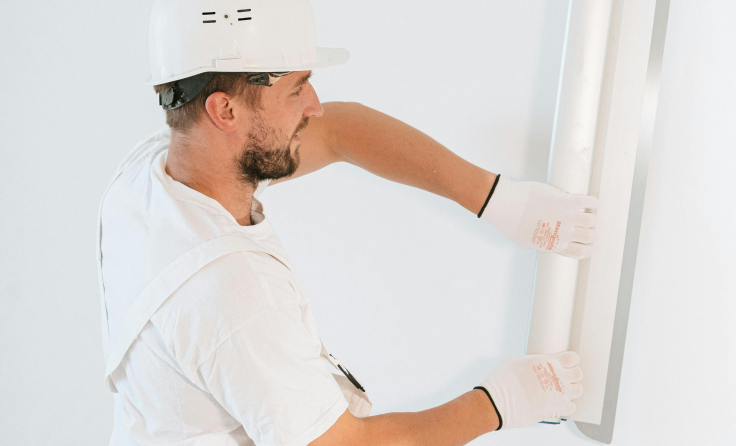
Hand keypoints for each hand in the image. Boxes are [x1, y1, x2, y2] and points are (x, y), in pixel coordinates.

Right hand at [475, 351, 582, 429]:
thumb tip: (528, 364)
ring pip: (579, 390)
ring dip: (570, 391)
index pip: (572, 358)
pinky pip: (571, 407)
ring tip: (559, 393)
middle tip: (562, 379)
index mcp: (548, 361)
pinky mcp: (559, 409)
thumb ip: (528, 361)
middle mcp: (558, 376)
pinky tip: (555, 405)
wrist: (500, 400)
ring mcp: (561, 393)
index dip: (569, 361)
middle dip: (572, 376)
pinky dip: (565, 407)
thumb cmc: (503, 379)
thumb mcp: (514, 360)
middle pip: (578, 373)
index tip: (564, 364)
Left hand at [479, 176, 598, 258]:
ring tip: (587, 213)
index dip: (588, 249)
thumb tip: (538, 244)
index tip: (589, 244)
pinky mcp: (567, 200)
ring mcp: (567, 217)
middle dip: (589, 232)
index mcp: (554, 246)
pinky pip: (590, 202)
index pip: (580, 253)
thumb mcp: (525, 241)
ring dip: (591, 217)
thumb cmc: (511, 223)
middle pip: (589, 236)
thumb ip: (536, 244)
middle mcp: (563, 234)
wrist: (506, 205)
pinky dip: (594, 202)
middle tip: (586, 227)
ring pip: (591, 220)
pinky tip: (592, 202)